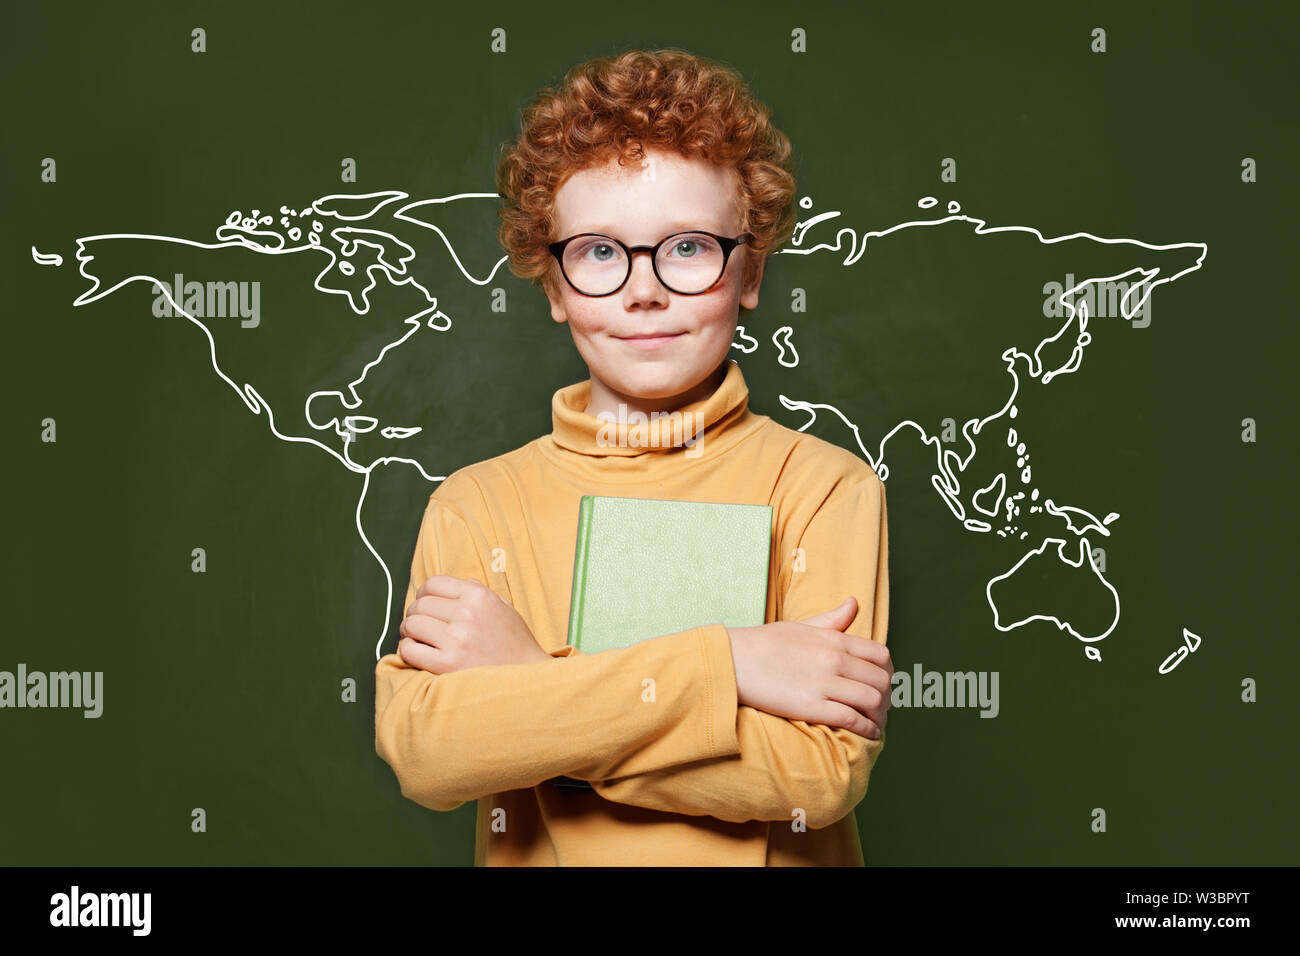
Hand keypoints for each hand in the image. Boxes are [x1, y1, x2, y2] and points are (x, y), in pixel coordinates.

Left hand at [398, 574, 550, 673]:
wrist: (525, 677)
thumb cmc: (513, 642)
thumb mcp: (502, 607)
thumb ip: (477, 591)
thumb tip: (452, 585)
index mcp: (478, 596)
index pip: (433, 583)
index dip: (424, 594)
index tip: (425, 605)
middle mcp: (466, 613)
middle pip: (419, 604)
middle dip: (415, 614)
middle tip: (420, 626)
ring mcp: (456, 639)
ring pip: (411, 624)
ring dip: (409, 632)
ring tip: (418, 639)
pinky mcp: (446, 665)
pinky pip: (409, 650)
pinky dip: (408, 650)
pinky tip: (419, 653)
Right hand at [725, 597, 892, 739]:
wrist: (733, 660)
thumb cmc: (764, 643)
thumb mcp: (802, 625)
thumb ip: (832, 619)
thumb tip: (854, 603)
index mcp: (833, 639)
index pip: (881, 655)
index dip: (889, 673)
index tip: (884, 684)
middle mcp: (834, 659)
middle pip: (881, 680)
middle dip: (887, 698)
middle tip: (882, 709)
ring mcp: (823, 683)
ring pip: (872, 700)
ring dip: (880, 716)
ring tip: (877, 724)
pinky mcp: (811, 706)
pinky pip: (851, 719)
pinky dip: (866, 728)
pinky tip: (868, 733)